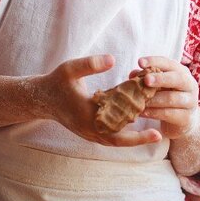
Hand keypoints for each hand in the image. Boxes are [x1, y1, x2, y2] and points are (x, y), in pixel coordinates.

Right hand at [38, 54, 162, 146]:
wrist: (42, 98)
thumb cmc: (57, 82)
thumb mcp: (70, 68)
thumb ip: (91, 64)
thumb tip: (113, 60)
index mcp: (87, 114)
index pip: (116, 124)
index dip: (136, 128)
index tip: (153, 129)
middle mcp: (89, 128)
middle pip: (118, 140)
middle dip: (138, 138)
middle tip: (158, 135)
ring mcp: (88, 133)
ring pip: (114, 140)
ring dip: (132, 137)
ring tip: (151, 131)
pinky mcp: (88, 132)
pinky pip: (108, 136)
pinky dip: (122, 133)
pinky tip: (135, 123)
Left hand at [135, 56, 199, 139]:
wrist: (184, 120)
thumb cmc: (168, 97)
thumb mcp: (158, 86)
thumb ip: (146, 78)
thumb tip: (133, 74)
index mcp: (181, 72)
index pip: (169, 63)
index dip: (155, 61)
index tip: (140, 62)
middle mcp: (189, 84)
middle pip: (176, 79)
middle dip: (160, 79)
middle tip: (145, 80)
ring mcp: (190, 101)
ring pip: (172, 98)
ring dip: (154, 99)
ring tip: (140, 101)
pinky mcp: (186, 117)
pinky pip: (169, 114)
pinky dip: (154, 113)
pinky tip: (142, 112)